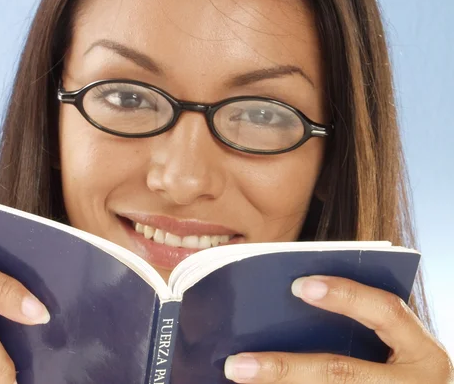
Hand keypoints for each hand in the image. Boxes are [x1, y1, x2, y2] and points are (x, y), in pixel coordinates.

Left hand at [224, 276, 452, 382]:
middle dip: (283, 368)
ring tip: (238, 377)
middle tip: (235, 364)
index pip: (386, 311)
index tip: (298, 285)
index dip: (345, 295)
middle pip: (340, 372)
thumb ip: (361, 322)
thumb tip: (290, 299)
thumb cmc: (401, 367)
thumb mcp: (398, 347)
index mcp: (423, 354)